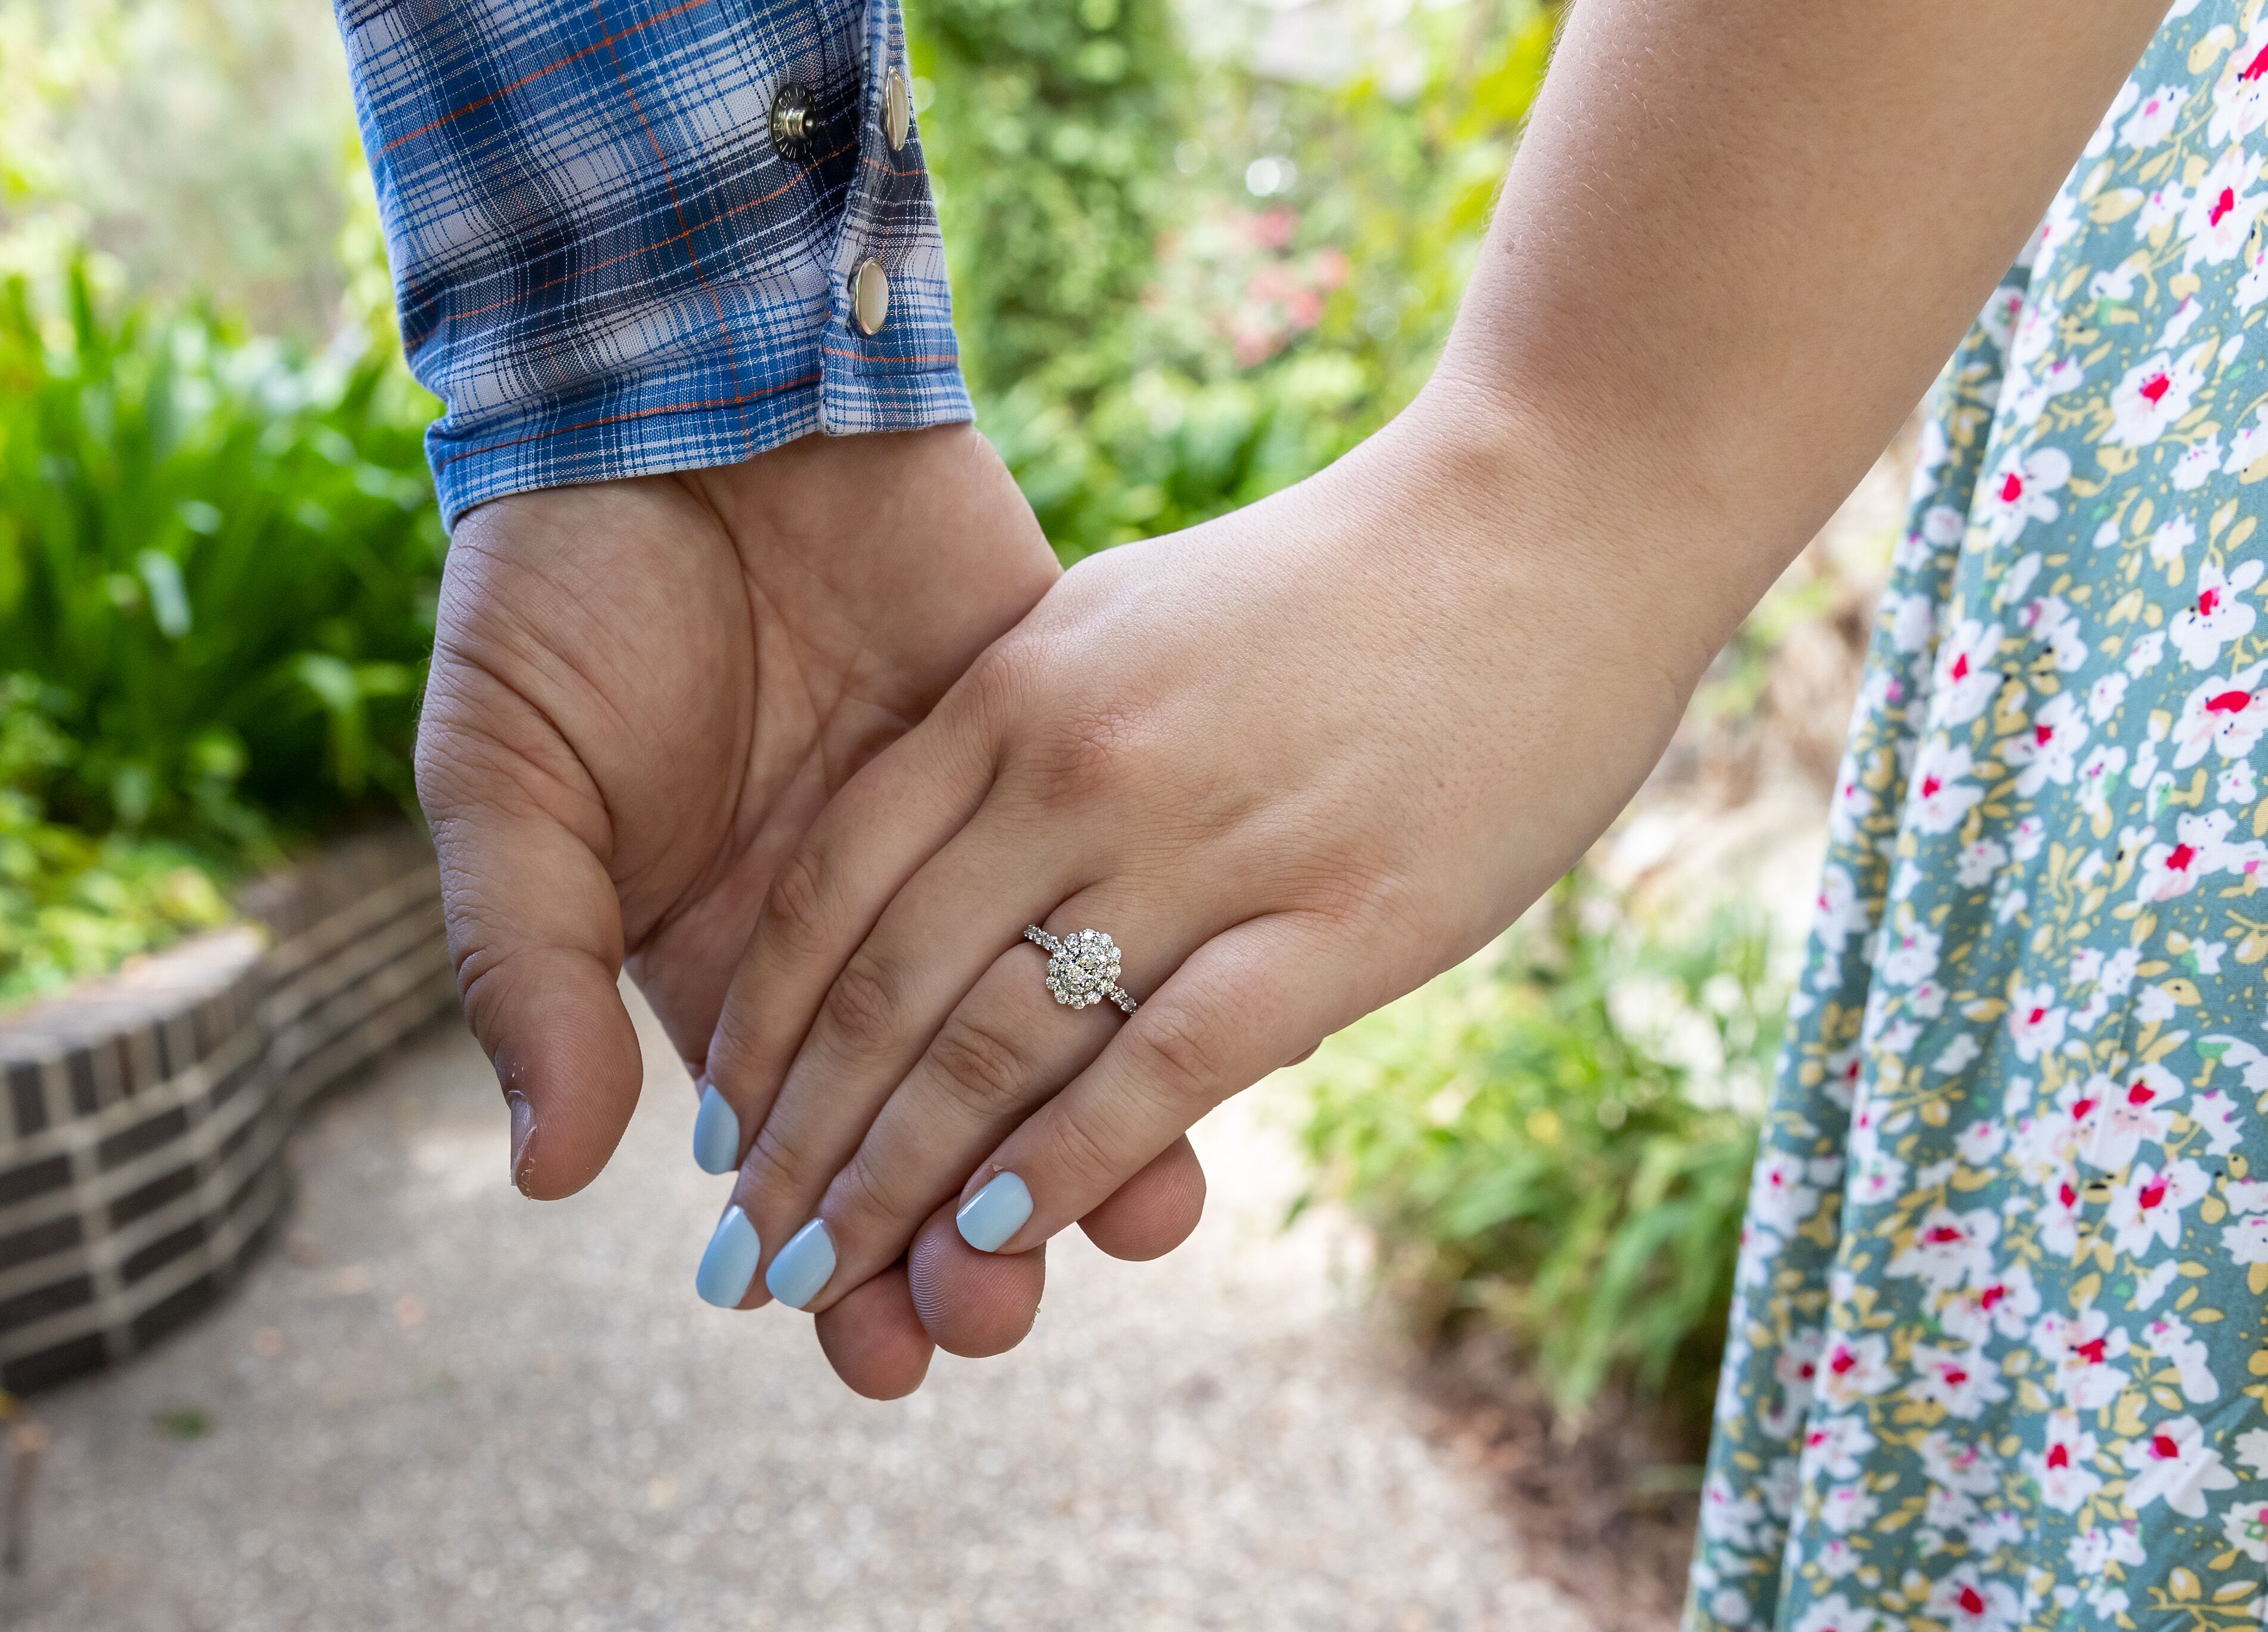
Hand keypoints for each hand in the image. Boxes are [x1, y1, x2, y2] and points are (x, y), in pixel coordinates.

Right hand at [417, 425, 1205, 1393]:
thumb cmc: (555, 591)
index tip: (865, 1355)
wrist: (679, 384)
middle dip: (957, 1240)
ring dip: (1081, 1140)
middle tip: (985, 1325)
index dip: (824, 1261)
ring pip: (1048, 1025)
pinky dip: (1164, 971)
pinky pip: (1126, 879)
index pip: (789, 1151)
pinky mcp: (1059, 736)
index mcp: (725, 954)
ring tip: (1122, 1232)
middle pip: (932, 1123)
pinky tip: (1203, 1068)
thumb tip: (554, 1176)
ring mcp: (973, 837)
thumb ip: (523, 972)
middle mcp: (863, 924)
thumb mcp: (502, 786)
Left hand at [694, 391, 1780, 1323]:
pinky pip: (1158, 1067)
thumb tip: (944, 848)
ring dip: (898, 1192)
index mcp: (1013, 687)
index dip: (760, 1035)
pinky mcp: (1333, 920)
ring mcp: (1201, 845)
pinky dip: (1061, 1165)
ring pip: (996, 1050)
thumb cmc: (1341, 581)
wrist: (1549, 516)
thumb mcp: (1128, 619)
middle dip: (799, 1153)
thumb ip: (1025, 729)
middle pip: (885, 992)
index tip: (718, 1142)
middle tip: (742, 1269)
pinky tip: (993, 1240)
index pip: (828, 892)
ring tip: (829, 1290)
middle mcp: (1075, 767)